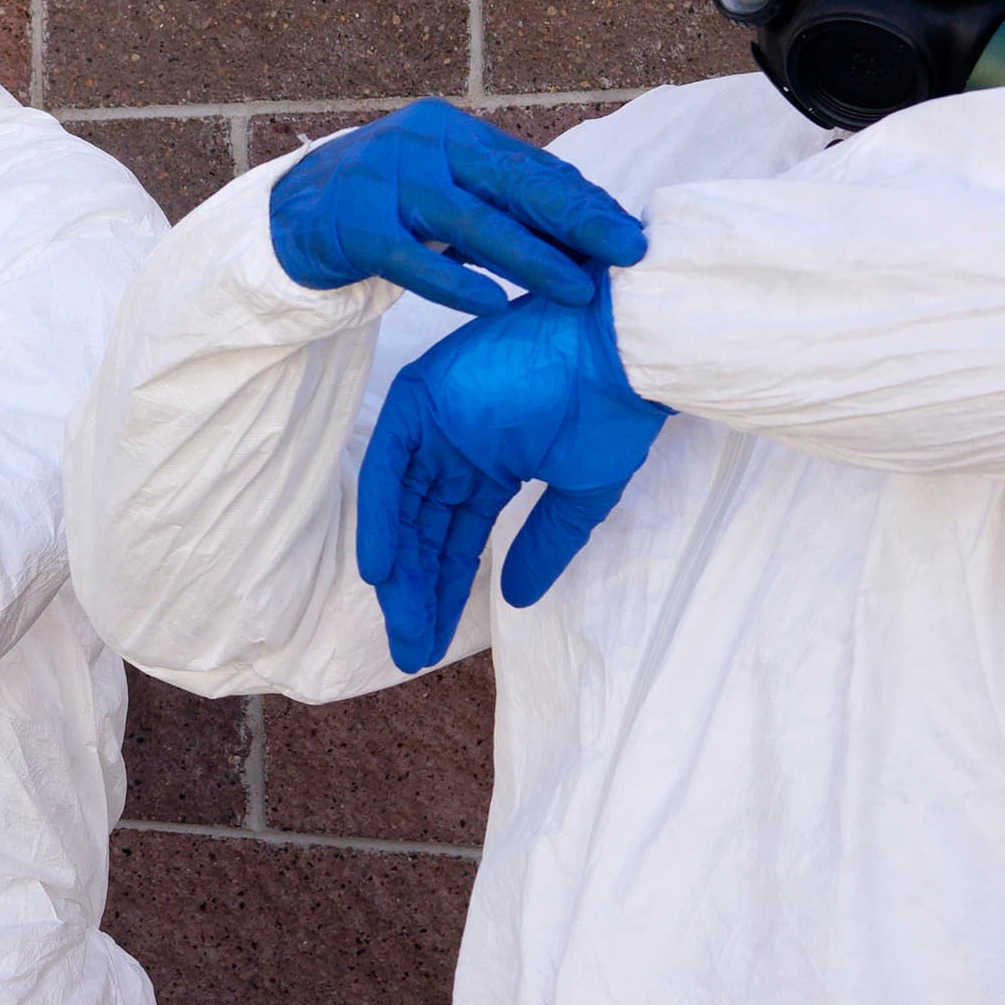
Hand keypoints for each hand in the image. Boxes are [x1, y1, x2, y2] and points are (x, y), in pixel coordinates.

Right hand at [271, 99, 646, 312]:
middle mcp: (423, 146)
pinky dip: (454, 283)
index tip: (629, 232)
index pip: (531, 166)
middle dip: (576, 219)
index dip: (583, 201)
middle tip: (627, 250)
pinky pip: (412, 260)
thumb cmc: (384, 204)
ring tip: (577, 291)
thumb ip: (500, 200)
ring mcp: (386, 183)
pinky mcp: (354, 227)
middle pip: (513, 184)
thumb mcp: (444, 189)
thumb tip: (589, 226)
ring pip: (472, 224)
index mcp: (453, 131)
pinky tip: (492, 305)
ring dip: (531, 259)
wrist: (289, 214)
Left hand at [357, 289, 667, 672]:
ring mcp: (436, 422)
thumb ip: (543, 545)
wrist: (622, 353)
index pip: (456, 538)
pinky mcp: (422, 399)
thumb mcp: (580, 496)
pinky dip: (382, 518)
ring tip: (402, 628)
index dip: (445, 591)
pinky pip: (388, 469)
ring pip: (402, 508)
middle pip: (423, 530)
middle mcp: (455, 445)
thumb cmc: (614, 411)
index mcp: (491, 463)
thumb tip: (515, 599)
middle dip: (418, 593)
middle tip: (411, 650)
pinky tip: (383, 572)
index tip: (434, 644)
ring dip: (399, 571)